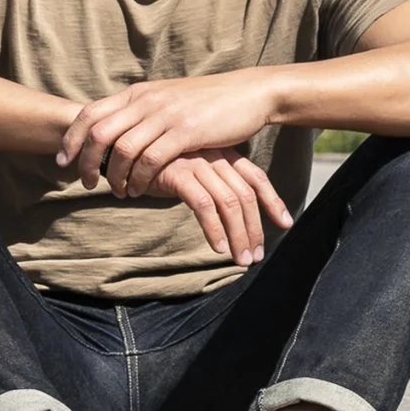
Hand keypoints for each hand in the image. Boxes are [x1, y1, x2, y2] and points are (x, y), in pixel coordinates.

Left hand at [59, 72, 279, 197]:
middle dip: (86, 162)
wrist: (247, 94)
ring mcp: (165, 115)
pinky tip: (141, 191)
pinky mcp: (185, 132)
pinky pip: (151, 160)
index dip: (71, 138)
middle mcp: (146, 100)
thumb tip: (114, 129)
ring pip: (123, 150)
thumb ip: (140, 111)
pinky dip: (140, 180)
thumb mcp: (166, 99)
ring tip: (118, 192)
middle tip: (87, 184)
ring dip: (115, 176)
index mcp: (137, 92)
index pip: (90, 113)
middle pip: (99, 132)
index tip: (62, 161)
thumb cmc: (207, 101)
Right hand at [146, 149, 294, 266]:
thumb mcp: (193, 170)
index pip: (255, 177)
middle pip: (245, 195)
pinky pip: (204, 205)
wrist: (123, 151)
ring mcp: (196, 163)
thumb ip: (214, 183)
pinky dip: (214, 229)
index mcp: (222, 153)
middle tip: (255, 256)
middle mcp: (214, 156)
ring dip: (239, 235)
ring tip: (241, 259)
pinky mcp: (178, 174)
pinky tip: (218, 248)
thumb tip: (235, 213)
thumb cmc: (158, 165)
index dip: (273, 201)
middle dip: (254, 229)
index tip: (285, 224)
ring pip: (229, 203)